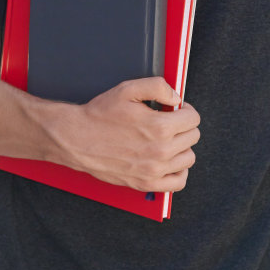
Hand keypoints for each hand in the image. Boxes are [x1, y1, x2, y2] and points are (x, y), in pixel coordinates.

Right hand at [44, 77, 199, 191]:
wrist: (77, 139)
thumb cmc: (99, 115)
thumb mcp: (127, 89)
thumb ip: (158, 86)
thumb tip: (176, 97)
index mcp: (159, 126)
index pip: (193, 119)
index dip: (185, 110)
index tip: (176, 110)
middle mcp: (160, 151)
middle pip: (193, 137)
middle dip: (183, 126)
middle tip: (168, 122)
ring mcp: (154, 170)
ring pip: (189, 158)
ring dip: (182, 147)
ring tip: (167, 140)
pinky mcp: (146, 183)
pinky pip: (179, 182)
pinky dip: (179, 171)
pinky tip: (170, 161)